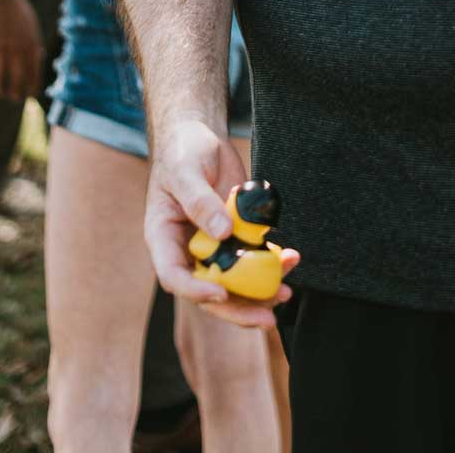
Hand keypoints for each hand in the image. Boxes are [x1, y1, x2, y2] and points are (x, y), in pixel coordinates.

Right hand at [0, 0, 44, 101]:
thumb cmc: (14, 6)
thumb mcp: (30, 22)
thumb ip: (32, 40)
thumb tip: (39, 57)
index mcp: (31, 40)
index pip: (34, 70)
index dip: (33, 85)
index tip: (31, 95)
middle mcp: (16, 46)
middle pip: (17, 78)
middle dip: (16, 92)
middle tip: (15, 99)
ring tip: (0, 93)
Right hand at [146, 117, 299, 329]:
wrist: (200, 137)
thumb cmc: (183, 151)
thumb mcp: (186, 172)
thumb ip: (200, 202)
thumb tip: (221, 234)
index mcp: (163, 238)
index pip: (174, 276)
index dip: (196, 290)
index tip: (222, 290)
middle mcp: (187, 250)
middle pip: (209, 289)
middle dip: (238, 308)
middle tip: (267, 317)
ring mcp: (213, 245)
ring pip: (234, 281)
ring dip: (260, 291)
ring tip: (287, 292)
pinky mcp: (235, 236)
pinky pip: (252, 257)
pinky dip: (271, 262)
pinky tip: (290, 258)